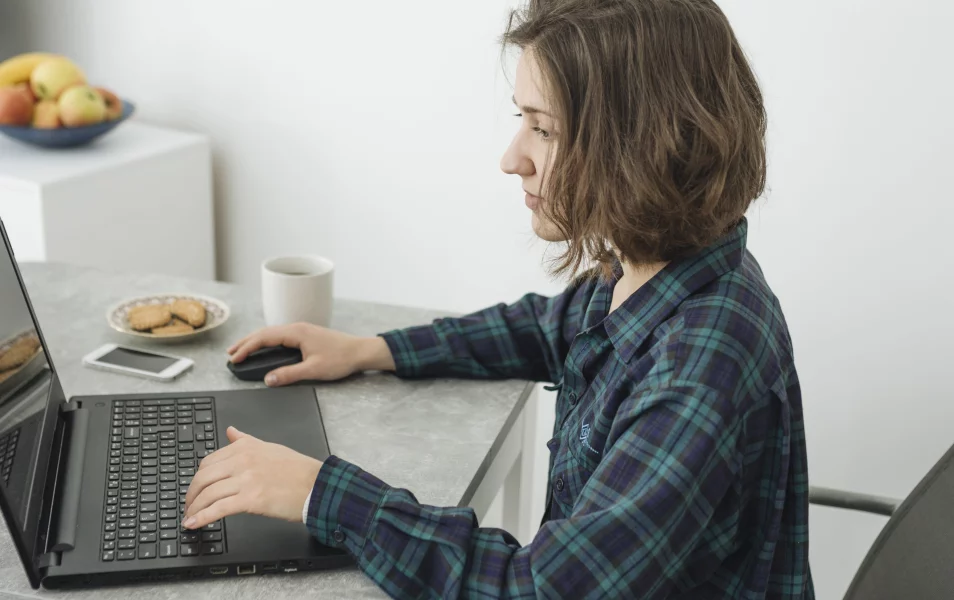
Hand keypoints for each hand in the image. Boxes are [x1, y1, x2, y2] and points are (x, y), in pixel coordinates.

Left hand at [182, 426, 321, 528]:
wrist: (317, 486)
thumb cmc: (297, 470)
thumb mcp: (269, 447)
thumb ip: (245, 440)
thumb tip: (230, 431)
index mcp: (245, 447)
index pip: (209, 462)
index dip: (198, 478)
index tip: (196, 488)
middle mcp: (243, 460)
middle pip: (203, 477)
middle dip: (191, 494)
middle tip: (189, 504)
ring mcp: (246, 479)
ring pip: (208, 494)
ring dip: (194, 508)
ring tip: (190, 517)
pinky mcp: (250, 499)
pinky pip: (218, 508)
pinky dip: (201, 517)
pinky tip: (193, 523)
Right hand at [227, 322, 394, 385]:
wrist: (361, 351)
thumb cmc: (341, 358)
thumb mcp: (314, 370)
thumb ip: (289, 374)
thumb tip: (268, 379)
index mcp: (297, 332)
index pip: (264, 337)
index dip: (247, 348)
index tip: (234, 358)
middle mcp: (297, 328)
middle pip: (265, 332)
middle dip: (246, 342)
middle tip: (230, 353)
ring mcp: (302, 330)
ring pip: (272, 333)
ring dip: (255, 341)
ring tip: (241, 350)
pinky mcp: (306, 335)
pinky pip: (280, 336)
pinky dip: (267, 342)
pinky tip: (264, 348)